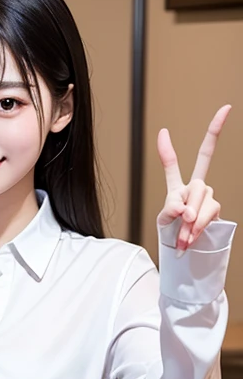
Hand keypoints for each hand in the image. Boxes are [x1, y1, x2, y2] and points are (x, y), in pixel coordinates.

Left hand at [156, 105, 230, 249]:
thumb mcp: (164, 221)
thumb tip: (184, 209)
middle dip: (194, 198)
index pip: (172, 164)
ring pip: (201, 199)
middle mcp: (194, 186)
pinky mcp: (215, 207)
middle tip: (185, 218)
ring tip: (183, 237)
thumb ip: (170, 211)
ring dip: (190, 222)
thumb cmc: (172, 233)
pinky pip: (207, 214)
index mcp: (175, 187)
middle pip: (199, 180)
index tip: (163, 131)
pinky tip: (190, 238)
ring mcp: (207, 196)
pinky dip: (197, 227)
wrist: (187, 247)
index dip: (166, 149)